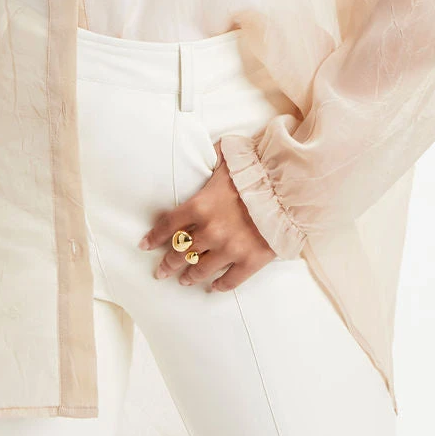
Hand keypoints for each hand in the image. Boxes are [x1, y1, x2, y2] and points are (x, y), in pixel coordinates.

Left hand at [137, 139, 277, 290]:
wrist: (290, 188)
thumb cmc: (258, 170)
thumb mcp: (228, 157)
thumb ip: (210, 157)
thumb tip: (203, 149)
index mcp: (200, 205)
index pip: (168, 225)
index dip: (154, 237)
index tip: (145, 246)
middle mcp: (210, 231)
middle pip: (180, 252)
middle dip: (168, 263)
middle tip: (161, 271)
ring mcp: (230, 249)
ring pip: (201, 269)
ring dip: (190, 276)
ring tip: (184, 280)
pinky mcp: (250, 261)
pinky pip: (230, 280)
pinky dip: (220, 285)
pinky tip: (214, 286)